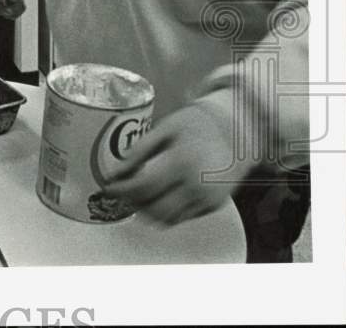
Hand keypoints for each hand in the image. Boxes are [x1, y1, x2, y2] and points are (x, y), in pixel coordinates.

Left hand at [103, 103, 251, 225]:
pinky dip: (165, 212)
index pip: (144, 188)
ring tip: (136, 194)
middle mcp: (198, 186)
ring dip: (147, 212)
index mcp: (183, 162)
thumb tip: (114, 174)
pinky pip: (183, 217)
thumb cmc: (197, 125)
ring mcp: (208, 199)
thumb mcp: (164, 129)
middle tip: (121, 192)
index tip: (108, 187)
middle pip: (155, 210)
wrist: (237, 130)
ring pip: (168, 220)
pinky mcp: (214, 206)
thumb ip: (138, 152)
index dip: (121, 191)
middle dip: (132, 204)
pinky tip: (158, 195)